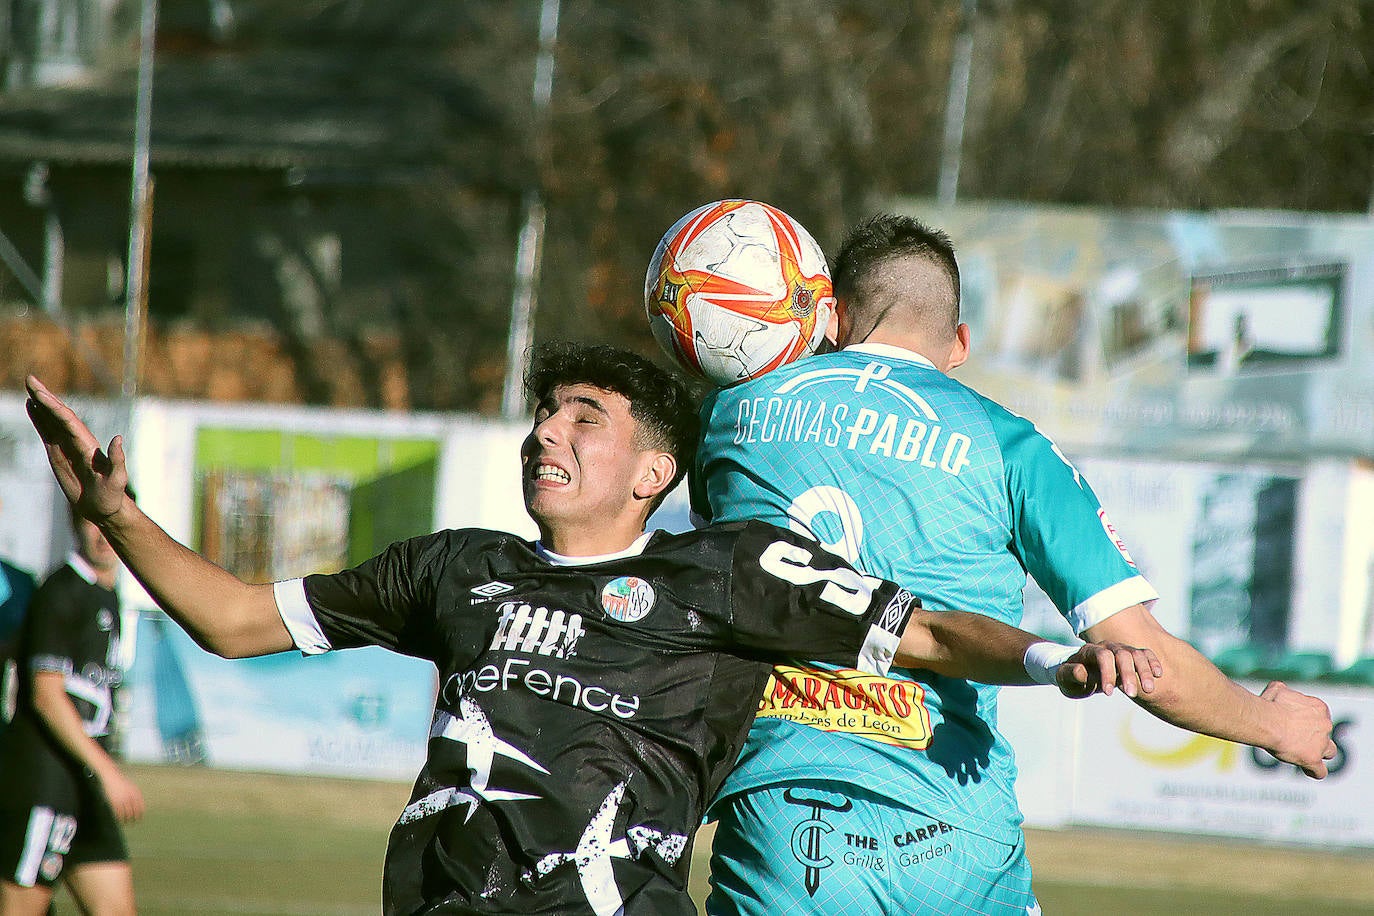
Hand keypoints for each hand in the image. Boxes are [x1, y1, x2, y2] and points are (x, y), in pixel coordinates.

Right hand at [25, 376, 130, 521]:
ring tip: (30, 386)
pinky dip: (39, 419)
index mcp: (88, 445)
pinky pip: (47, 432)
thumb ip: (118, 460)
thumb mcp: (117, 480)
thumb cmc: (112, 496)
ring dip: (41, 403)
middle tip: (30, 378)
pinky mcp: (59, 454)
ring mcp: (68, 446)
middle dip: (45, 397)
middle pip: (59, 414)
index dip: (54, 408)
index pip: (69, 422)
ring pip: (52, 420)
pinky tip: (32, 408)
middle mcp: (77, 441)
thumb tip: (118, 438)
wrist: (105, 507)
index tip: (39, 394)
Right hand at [96, 765, 145, 822]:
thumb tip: (139, 806)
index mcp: (135, 793)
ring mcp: (122, 799)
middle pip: (134, 812)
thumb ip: (135, 795)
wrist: (111, 775)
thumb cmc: (120, 781)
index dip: (140, 814)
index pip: (140, 807)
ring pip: (126, 814)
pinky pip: (117, 812)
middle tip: (131, 822)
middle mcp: (130, 797)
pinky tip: (118, 819)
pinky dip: (118, 817)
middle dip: (133, 818)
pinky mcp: (114, 801)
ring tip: (125, 822)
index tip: (139, 819)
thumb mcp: (131, 787)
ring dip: (126, 819)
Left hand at [1056, 642, 1161, 699]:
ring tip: (1149, 690)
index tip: (1108, 694)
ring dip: (1144, 671)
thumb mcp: (1064, 679)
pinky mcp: (1131, 655)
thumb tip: (1080, 671)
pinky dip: (1152, 662)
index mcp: (1090, 651)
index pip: (1103, 656)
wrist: (1078, 673)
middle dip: (1128, 674)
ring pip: (1136, 655)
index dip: (1107, 673)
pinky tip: (1158, 675)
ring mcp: (1121, 650)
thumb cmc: (1070, 678)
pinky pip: (1145, 654)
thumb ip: (1069, 674)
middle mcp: (1107, 647)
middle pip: (1122, 655)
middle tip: (1131, 695)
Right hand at [1261, 680, 1337, 778]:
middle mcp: (1325, 725)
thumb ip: (1284, 691)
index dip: (1308, 720)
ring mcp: (1320, 743)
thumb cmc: (1270, 705)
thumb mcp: (1277, 689)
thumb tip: (1279, 690)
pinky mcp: (1312, 759)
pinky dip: (1314, 771)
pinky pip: (1320, 771)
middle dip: (1314, 736)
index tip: (1295, 723)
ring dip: (1320, 753)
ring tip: (1305, 754)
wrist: (1267, 721)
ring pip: (1329, 752)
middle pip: (1325, 733)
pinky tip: (1307, 770)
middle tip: (1297, 738)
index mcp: (1319, 707)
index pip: (1320, 715)